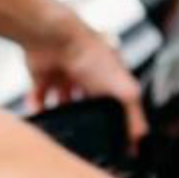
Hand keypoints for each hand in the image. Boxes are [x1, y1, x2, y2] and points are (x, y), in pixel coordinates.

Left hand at [25, 8, 148, 146]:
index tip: (113, 139)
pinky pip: (38, 97)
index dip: (115, 119)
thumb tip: (141, 139)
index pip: (115, 103)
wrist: (56, 38)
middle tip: (85, 137)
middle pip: (88, 103)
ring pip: (63, 102)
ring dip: (62, 115)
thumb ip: (134, 116)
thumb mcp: (124, 90)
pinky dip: (38, 108)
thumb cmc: (92, 55)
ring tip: (61, 131)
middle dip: (87, 119)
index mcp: (110, 76)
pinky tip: (41, 118)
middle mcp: (87, 75)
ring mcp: (64, 76)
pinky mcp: (43, 76)